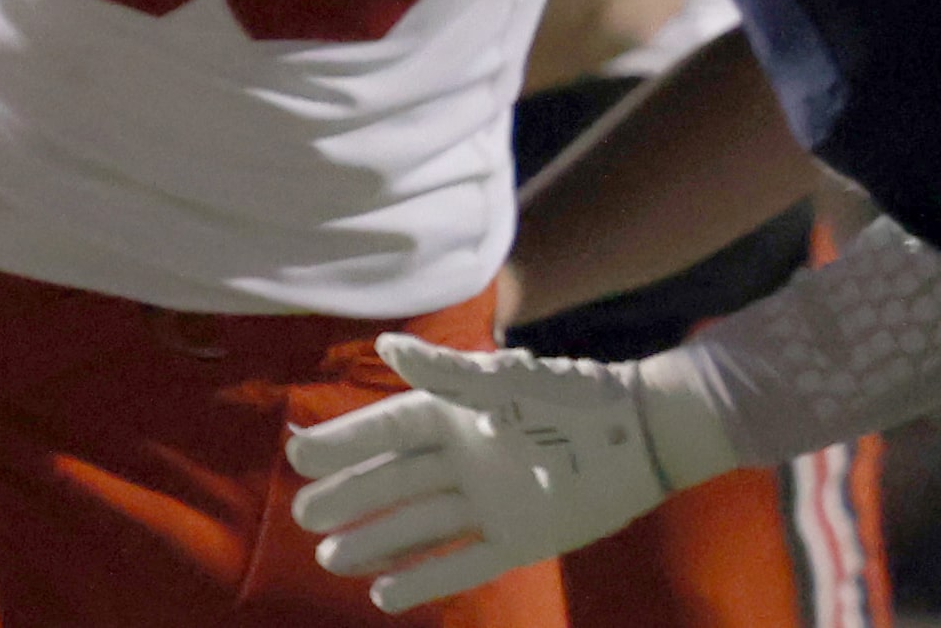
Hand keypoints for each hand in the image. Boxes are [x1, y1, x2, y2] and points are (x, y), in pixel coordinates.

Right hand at [286, 333, 735, 612]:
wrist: (643, 432)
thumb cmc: (572, 394)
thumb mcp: (506, 379)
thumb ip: (445, 371)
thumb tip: (386, 346)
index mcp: (454, 414)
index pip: (385, 431)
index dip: (342, 443)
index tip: (298, 455)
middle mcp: (464, 459)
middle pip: (393, 482)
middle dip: (348, 498)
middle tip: (303, 515)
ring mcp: (489, 501)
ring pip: (419, 525)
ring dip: (375, 542)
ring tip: (331, 559)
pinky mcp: (519, 538)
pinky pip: (464, 562)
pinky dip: (426, 578)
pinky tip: (385, 594)